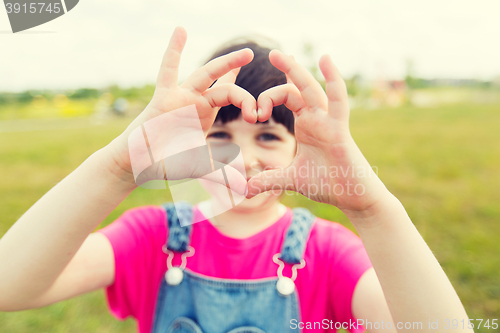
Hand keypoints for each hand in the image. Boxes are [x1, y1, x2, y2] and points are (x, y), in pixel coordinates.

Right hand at [103, 27, 256, 191]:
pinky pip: (168, 71)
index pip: (232, 97)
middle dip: (238, 70)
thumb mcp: (200, 167)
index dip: (248, 101)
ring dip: (224, 63)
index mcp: (206, 113)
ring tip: (243, 51)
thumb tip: (244, 188)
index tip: (258, 115)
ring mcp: (181, 97)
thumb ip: (221, 174)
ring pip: (205, 74)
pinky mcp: (164, 97)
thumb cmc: (166, 164)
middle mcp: (196, 101)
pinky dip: (173, 51)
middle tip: (254, 55)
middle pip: (224, 84)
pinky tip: (180, 31)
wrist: (139, 164)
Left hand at [247, 50, 392, 215]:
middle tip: (272, 52)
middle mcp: (316, 118)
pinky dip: (333, 79)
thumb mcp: (291, 179)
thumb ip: (269, 179)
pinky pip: (338, 100)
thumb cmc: (328, 184)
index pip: (286, 98)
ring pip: (311, 90)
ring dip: (297, 71)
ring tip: (282, 54)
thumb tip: (246, 189)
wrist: (352, 197)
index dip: (268, 98)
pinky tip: (325, 59)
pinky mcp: (339, 129)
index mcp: (306, 125)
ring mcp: (328, 121)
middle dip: (286, 69)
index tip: (254, 114)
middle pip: (297, 88)